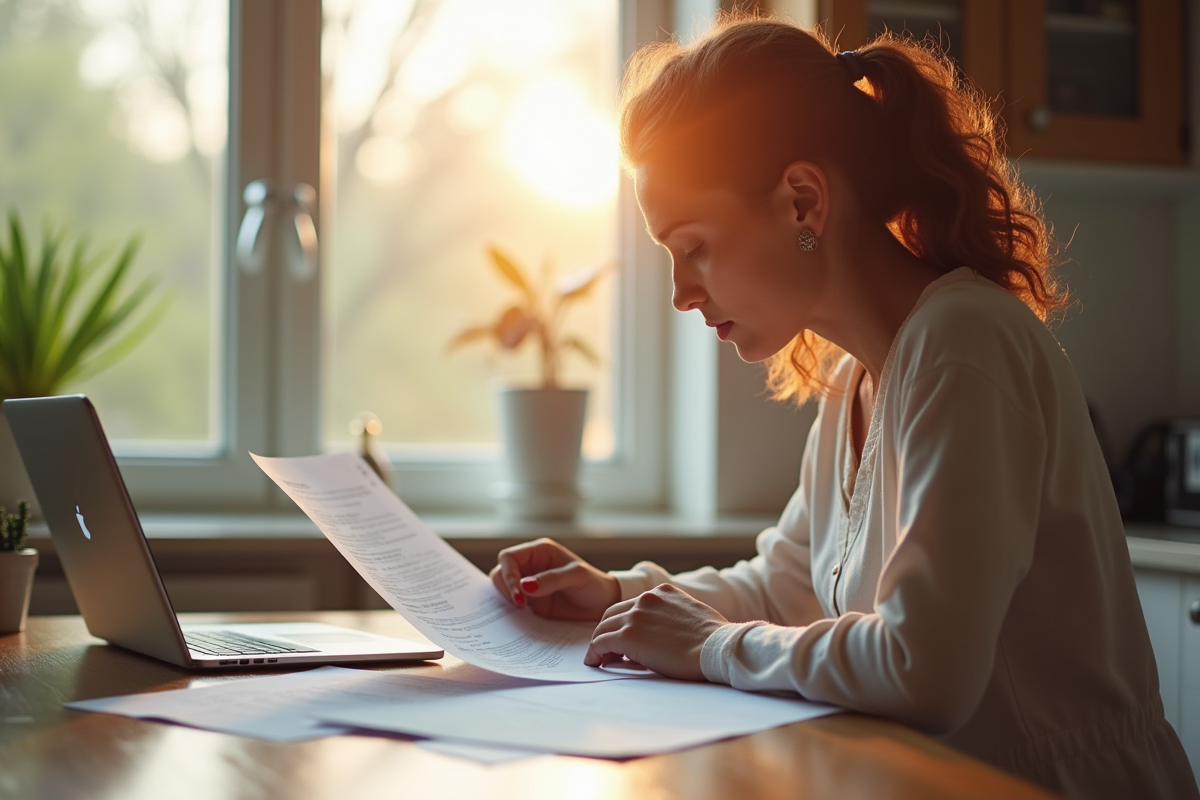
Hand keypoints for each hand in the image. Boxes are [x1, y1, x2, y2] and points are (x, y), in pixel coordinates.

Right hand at [489, 538, 619, 620]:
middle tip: (521, 606)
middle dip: (505, 589)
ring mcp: (528, 586)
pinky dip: (511, 612)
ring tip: (523, 612)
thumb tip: (524, 586)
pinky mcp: (530, 604)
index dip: (508, 574)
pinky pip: (511, 605)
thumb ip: (551, 579)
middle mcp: (530, 566)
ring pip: (502, 589)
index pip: (508, 557)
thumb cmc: (594, 585)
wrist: (603, 607)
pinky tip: (520, 619)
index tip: (520, 594)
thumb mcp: (577, 577)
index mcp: (539, 552)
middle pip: (500, 572)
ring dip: (506, 600)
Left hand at [584, 584, 728, 680]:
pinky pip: (600, 643)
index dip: (623, 622)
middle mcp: (646, 599)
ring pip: (603, 628)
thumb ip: (674, 616)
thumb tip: (668, 633)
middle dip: (606, 630)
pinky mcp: (628, 637)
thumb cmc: (714, 640)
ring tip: (598, 658)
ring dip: (599, 643)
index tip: (621, 637)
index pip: (632, 605)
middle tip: (605, 648)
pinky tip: (595, 662)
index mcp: (662, 592)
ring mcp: (636, 616)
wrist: (717, 648)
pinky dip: (594, 653)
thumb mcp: (693, 614)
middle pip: (612, 614)